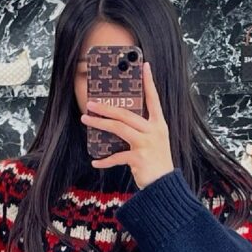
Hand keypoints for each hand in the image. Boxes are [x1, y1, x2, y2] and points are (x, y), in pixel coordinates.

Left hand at [80, 61, 173, 189]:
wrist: (164, 186)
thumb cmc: (157, 163)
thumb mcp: (153, 142)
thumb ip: (140, 131)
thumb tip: (117, 122)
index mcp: (159, 125)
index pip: (154, 99)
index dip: (149, 82)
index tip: (144, 65)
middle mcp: (154, 131)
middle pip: (127, 113)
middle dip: (107, 107)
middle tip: (91, 103)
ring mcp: (147, 144)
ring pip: (119, 128)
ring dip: (100, 123)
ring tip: (86, 119)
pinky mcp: (139, 158)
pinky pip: (117, 156)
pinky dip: (105, 160)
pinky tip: (95, 162)